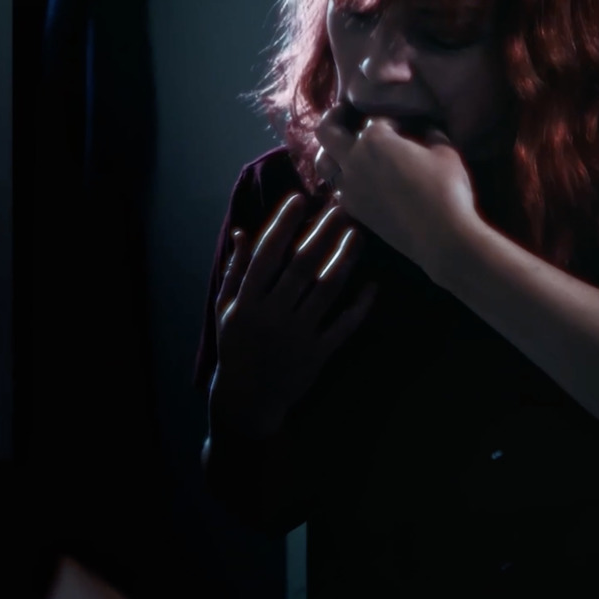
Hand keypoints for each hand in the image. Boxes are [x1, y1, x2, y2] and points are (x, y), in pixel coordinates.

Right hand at [209, 193, 375, 438]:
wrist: (248, 399)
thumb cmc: (236, 346)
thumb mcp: (225, 308)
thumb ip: (235, 270)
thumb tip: (241, 231)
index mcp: (246, 300)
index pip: (267, 254)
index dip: (283, 224)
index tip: (301, 198)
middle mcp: (271, 315)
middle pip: (302, 264)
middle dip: (323, 231)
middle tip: (342, 204)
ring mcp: (296, 335)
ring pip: (326, 289)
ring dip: (344, 258)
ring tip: (359, 233)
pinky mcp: (317, 354)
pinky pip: (343, 326)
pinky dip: (359, 306)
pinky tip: (373, 285)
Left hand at [312, 105, 480, 278]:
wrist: (441, 236)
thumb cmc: (446, 189)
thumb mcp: (446, 152)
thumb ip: (431, 133)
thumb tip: (426, 127)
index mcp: (374, 138)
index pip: (373, 117)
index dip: (391, 117)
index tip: (405, 122)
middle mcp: (354, 159)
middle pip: (327, 131)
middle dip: (334, 117)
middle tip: (343, 112)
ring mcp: (350, 187)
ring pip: (323, 163)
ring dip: (329, 152)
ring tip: (343, 148)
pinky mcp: (354, 210)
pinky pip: (337, 189)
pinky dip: (343, 180)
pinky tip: (357, 179)